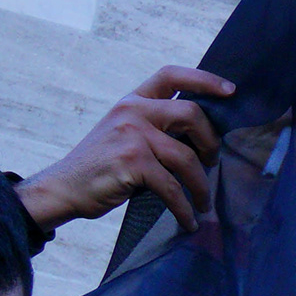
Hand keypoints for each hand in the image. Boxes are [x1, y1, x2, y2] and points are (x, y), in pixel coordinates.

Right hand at [17, 65, 231, 233]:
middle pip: (191, 114)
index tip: (230, 91)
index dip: (204, 79)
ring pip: (186, 157)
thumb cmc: (102, 165)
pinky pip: (172, 187)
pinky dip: (185, 208)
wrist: (64, 188)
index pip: (171, 75)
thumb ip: (157, 127)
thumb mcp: (126, 133)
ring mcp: (131, 135)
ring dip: (201, 185)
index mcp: (133, 101)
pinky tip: (189, 220)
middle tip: (212, 162)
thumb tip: (205, 136)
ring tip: (204, 202)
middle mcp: (132, 111)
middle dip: (211, 141)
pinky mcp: (131, 162)